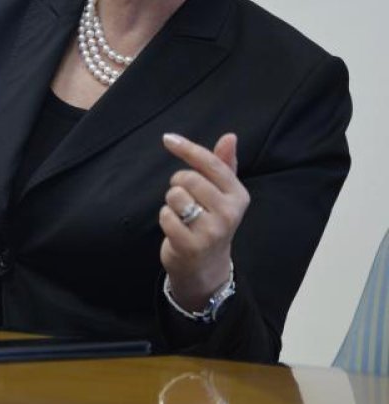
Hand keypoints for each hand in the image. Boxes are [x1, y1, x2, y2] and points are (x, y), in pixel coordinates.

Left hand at [159, 132, 249, 310]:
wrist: (205, 267)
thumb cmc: (210, 222)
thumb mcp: (221, 194)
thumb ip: (223, 165)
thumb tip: (230, 136)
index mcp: (238, 196)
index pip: (211, 163)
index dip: (187, 148)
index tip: (167, 138)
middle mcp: (229, 213)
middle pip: (188, 178)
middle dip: (178, 184)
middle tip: (185, 199)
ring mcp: (211, 231)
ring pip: (175, 195)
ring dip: (171, 203)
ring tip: (182, 216)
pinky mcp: (192, 245)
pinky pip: (166, 216)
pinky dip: (165, 218)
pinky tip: (176, 229)